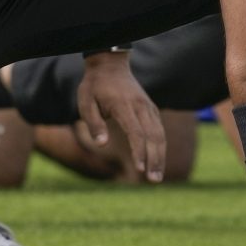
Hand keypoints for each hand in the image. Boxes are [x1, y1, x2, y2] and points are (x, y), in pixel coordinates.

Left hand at [76, 51, 164, 182]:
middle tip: (153, 180)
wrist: (110, 64)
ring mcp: (148, 107)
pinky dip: (160, 147)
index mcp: (123, 105)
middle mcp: (140, 106)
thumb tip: (101, 144)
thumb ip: (93, 123)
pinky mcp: (150, 108)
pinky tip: (157, 162)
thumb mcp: (85, 102)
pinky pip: (159, 129)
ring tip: (157, 177)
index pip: (136, 132)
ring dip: (160, 156)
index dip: (139, 151)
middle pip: (153, 135)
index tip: (139, 169)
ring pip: (160, 133)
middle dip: (155, 159)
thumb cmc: (95, 86)